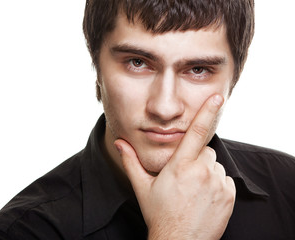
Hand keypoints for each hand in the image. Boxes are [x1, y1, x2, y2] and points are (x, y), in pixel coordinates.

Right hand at [114, 94, 234, 239]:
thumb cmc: (159, 214)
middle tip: (184, 177)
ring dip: (206, 171)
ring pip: (215, 165)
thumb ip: (131, 161)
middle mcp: (201, 172)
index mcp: (180, 166)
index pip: (196, 132)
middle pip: (204, 150)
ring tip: (193, 189)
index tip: (218, 97)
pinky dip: (216, 184)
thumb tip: (119, 142)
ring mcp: (217, 184)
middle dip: (196, 158)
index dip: (207, 111)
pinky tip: (204, 197)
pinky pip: (225, 180)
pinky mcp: (228, 195)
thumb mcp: (142, 187)